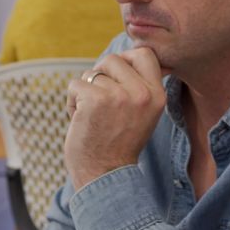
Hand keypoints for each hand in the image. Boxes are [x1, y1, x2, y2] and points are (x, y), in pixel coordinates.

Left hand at [65, 48, 166, 190]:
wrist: (105, 176)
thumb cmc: (119, 143)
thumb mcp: (143, 113)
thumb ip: (139, 86)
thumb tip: (126, 55)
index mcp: (157, 95)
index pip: (144, 54)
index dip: (126, 59)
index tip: (116, 77)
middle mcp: (142, 93)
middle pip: (113, 59)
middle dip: (100, 74)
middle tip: (98, 98)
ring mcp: (119, 96)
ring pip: (91, 73)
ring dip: (85, 92)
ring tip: (91, 115)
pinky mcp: (95, 99)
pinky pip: (75, 84)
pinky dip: (71, 101)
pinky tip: (79, 120)